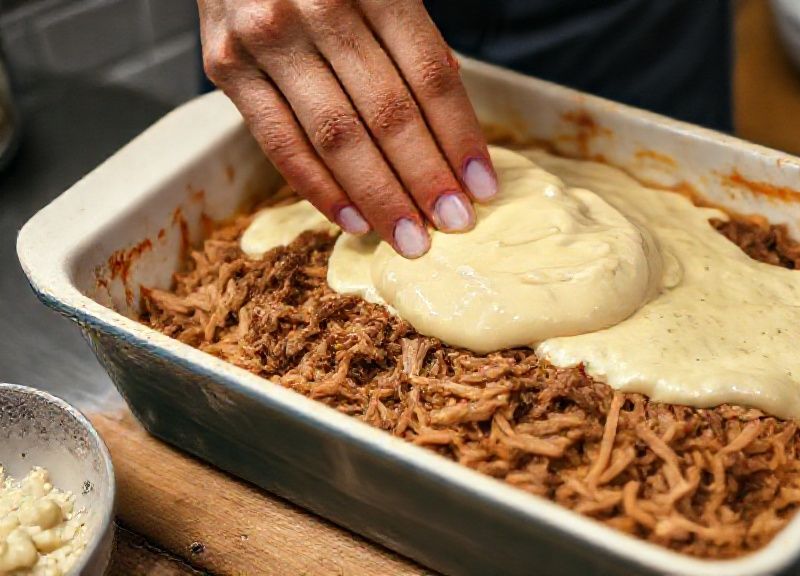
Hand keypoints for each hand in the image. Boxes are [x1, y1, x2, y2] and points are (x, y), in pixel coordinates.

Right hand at [197, 0, 496, 257]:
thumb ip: (410, 39)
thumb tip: (449, 123)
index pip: (430, 75)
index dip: (460, 137)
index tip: (482, 187)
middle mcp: (316, 7)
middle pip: (388, 112)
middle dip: (427, 178)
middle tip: (454, 224)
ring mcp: (266, 37)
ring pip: (335, 136)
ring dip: (380, 196)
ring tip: (410, 237)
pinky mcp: (225, 66)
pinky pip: (279, 143)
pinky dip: (318, 189)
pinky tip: (353, 220)